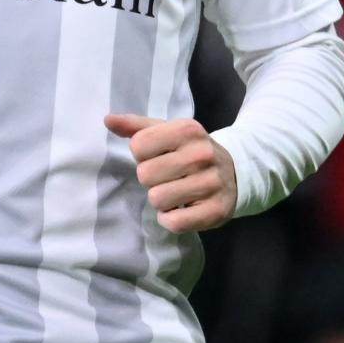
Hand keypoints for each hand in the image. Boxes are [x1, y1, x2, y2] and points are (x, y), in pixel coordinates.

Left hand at [104, 114, 236, 233]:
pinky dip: (171, 219)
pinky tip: (181, 209)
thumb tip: (108, 120)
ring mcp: (211, 183)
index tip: (159, 157)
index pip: (138, 146)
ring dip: (162, 200)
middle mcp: (202, 154)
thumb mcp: (168, 132)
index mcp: (187, 130)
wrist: (236, 172)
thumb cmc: (191, 151)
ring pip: (158, 199)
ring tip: (176, 192)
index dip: (143, 155)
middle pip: (145, 174)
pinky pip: (174, 222)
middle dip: (152, 179)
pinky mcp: (215, 210)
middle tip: (168, 177)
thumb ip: (137, 127)